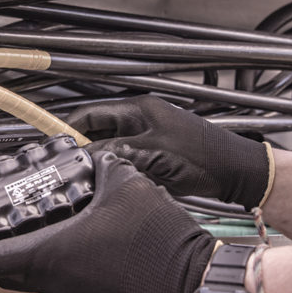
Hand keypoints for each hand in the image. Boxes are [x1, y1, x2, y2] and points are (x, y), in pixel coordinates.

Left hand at [0, 151, 214, 292]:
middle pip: (4, 271)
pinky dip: (56, 260)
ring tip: (36, 221)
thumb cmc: (160, 243)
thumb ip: (103, 167)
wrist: (196, 286)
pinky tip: (79, 236)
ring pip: (34, 277)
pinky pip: (62, 282)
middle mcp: (57, 284)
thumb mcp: (128, 187)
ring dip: (26, 252)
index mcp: (51, 256)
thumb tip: (96, 159)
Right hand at [67, 95, 272, 208]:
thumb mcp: (151, 154)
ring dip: (103, 161)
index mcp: (138, 109)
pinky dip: (119, 170)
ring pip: (112, 148)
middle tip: (72, 168)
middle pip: (99, 131)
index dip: (70, 129)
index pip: (91, 113)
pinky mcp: (156, 154)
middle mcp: (141, 119)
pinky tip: (115, 183)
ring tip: (92, 177)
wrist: (235, 171)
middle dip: (85, 149)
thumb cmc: (202, 156)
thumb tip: (85, 156)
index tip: (56, 146)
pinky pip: (127, 160)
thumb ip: (115, 152)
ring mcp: (149, 137)